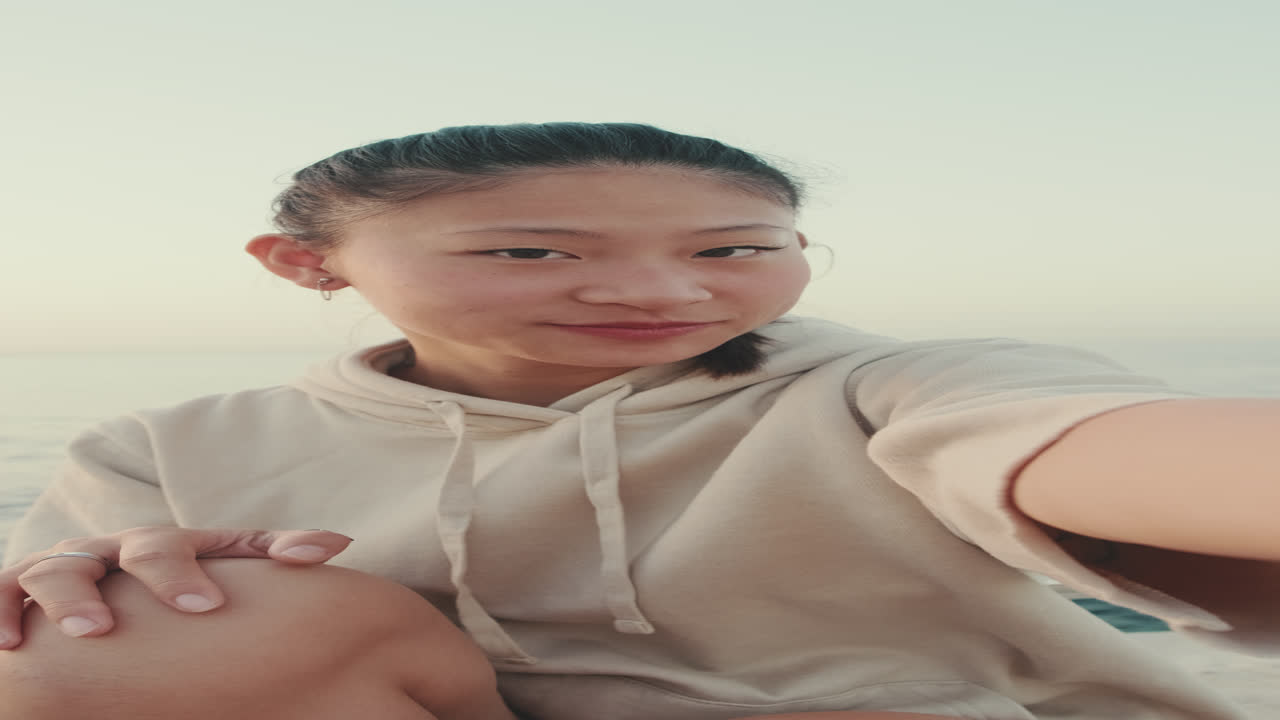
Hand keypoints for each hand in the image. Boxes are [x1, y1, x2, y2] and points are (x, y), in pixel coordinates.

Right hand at [0, 527, 352, 648]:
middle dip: (137, 582)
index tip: (209, 608)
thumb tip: (340, 545)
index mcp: (164, 543)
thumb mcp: (221, 564)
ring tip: (86, 632)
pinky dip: (0, 612)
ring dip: (66, 599)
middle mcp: (112, 550)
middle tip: (140, 621)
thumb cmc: (178, 580)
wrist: (107, 583)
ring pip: (54, 570)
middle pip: (120, 554)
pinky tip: (10, 645)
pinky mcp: (17, 591)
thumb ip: (273, 552)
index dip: (189, 574)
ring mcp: (64, 566)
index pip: (179, 546)